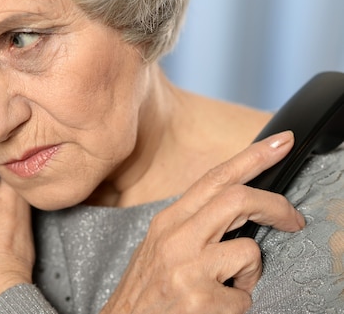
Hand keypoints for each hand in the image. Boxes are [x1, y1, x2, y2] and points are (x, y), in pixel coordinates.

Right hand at [101, 131, 304, 313]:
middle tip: (293, 219)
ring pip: (249, 249)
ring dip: (251, 272)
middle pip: (237, 199)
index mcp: (169, 221)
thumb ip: (195, 224)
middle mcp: (176, 237)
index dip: (252, 157)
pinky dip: (238, 304)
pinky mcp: (199, 298)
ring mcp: (187, 267)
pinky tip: (216, 307)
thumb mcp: (163, 245)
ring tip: (231, 285)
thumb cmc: (147, 288)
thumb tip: (237, 207)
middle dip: (276, 206)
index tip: (281, 143)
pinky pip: (244, 296)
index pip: (215, 178)